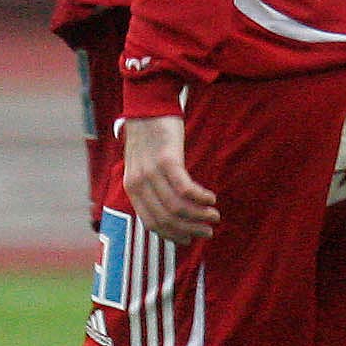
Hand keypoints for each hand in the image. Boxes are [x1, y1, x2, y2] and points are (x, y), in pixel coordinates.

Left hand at [121, 116, 219, 244]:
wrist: (146, 106)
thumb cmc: (150, 139)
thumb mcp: (143, 167)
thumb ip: (152, 189)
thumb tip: (174, 215)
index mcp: (132, 188)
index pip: (151, 223)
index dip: (173, 236)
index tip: (190, 239)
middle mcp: (138, 182)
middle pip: (166, 219)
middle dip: (190, 230)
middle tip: (208, 230)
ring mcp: (151, 171)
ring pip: (177, 207)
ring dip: (199, 216)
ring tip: (214, 215)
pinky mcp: (166, 159)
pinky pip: (185, 188)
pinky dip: (201, 198)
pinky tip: (211, 198)